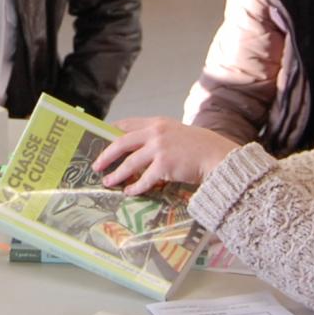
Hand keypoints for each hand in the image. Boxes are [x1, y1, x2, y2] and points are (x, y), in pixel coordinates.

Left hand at [92, 118, 240, 196]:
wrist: (218, 156)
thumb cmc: (200, 147)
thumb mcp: (177, 133)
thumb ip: (159, 137)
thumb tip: (139, 149)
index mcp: (158, 122)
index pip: (127, 124)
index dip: (111, 132)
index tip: (101, 139)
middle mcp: (156, 132)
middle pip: (121, 143)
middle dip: (106, 155)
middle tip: (96, 165)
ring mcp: (159, 148)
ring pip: (129, 163)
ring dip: (116, 174)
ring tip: (108, 182)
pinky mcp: (164, 166)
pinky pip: (144, 179)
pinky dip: (135, 187)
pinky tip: (129, 192)